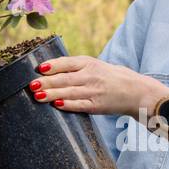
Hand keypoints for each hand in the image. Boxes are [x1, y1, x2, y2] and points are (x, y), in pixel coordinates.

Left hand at [27, 55, 165, 118]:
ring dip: (52, 94)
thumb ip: (77, 67)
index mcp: (90, 63)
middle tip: (32, 85)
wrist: (136, 91)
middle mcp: (92, 75)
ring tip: (38, 96)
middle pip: (65, 78)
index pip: (67, 63)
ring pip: (69, 92)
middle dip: (47, 81)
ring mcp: (94, 91)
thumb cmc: (112, 78)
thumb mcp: (96, 66)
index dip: (52, 65)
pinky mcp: (97, 105)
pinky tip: (56, 105)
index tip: (39, 68)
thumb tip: (50, 69)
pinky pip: (79, 105)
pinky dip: (67, 105)